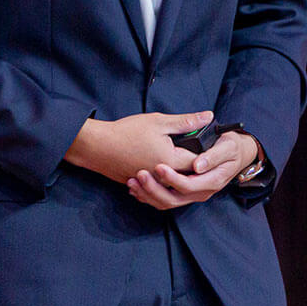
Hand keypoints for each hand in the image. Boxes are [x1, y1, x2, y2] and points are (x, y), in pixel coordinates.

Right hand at [65, 110, 212, 185]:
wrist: (97, 146)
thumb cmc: (126, 132)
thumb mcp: (159, 122)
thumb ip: (186, 122)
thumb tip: (208, 117)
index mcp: (171, 160)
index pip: (200, 163)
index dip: (207, 154)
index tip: (209, 144)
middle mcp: (163, 178)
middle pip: (188, 176)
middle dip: (195, 166)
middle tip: (196, 151)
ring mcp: (152, 184)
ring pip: (173, 184)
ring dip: (179, 174)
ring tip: (178, 159)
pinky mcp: (142, 186)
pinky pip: (158, 188)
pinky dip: (163, 180)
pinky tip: (162, 169)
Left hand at [127, 130, 260, 210]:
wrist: (236, 153)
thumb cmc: (231, 146)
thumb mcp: (227, 146)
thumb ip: (213, 155)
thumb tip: (197, 165)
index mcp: (212, 181)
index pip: (188, 185)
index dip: (172, 178)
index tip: (157, 166)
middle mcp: (201, 192)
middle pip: (173, 198)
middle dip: (154, 188)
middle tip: (138, 174)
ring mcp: (192, 195)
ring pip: (166, 202)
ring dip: (148, 194)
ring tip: (132, 182)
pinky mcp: (183, 193)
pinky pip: (164, 200)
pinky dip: (148, 196)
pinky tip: (135, 188)